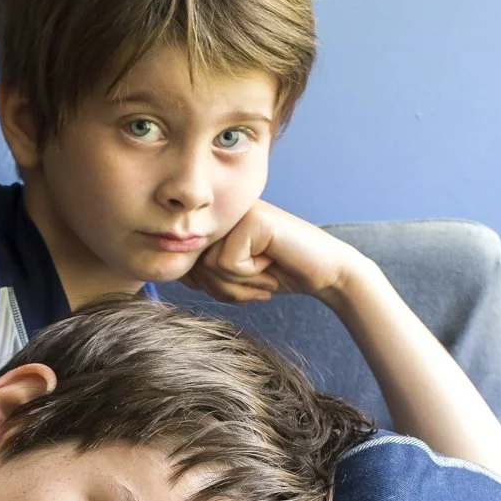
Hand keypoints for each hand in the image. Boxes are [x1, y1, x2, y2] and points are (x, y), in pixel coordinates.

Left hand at [185, 201, 360, 305]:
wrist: (324, 272)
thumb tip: (175, 273)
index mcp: (217, 224)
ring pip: (210, 265)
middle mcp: (224, 213)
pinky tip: (272, 261)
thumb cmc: (279, 275)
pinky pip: (229, 262)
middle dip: (225, 288)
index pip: (187, 265)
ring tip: (265, 272)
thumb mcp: (232, 278)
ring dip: (240, 284)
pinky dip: (251, 274)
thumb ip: (203, 272)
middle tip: (257, 282)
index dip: (211, 287)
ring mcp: (239, 212)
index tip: (242, 285)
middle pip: (196, 266)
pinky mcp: (252, 219)